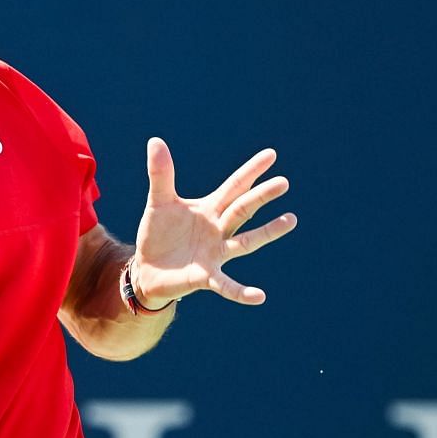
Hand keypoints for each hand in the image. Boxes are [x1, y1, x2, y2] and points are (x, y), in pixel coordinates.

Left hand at [131, 138, 297, 308]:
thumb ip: (160, 174)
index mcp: (210, 209)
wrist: (146, 269)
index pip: (234, 186)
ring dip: (267, 232)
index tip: (271, 155)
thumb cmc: (157, 235)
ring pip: (245, 242)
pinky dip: (242, 292)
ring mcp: (215, 253)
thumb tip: (155, 140)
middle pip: (243, 209)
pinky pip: (227, 286)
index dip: (251, 171)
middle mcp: (218, 230)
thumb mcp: (158, 202)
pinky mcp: (206, 277)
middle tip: (282, 182)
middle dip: (260, 196)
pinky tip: (259, 296)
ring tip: (290, 220)